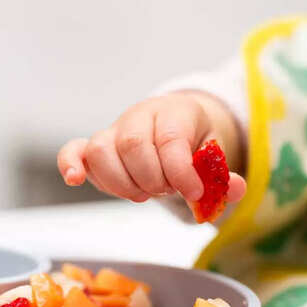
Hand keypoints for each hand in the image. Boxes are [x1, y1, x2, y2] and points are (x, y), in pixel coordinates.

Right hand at [57, 91, 245, 203]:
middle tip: (166, 190)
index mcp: (175, 112)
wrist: (173, 125)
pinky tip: (75, 180)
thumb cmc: (193, 143)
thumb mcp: (215, 156)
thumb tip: (236, 189)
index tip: (193, 193)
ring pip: (101, 150)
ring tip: (142, 194)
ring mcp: (113, 130)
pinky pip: (73, 150)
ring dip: (122, 183)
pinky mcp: (93, 147)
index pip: (170, 139)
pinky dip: (70, 164)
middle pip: (134, 145)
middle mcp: (140, 116)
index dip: (180, 171)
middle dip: (152, 179)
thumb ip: (222, 175)